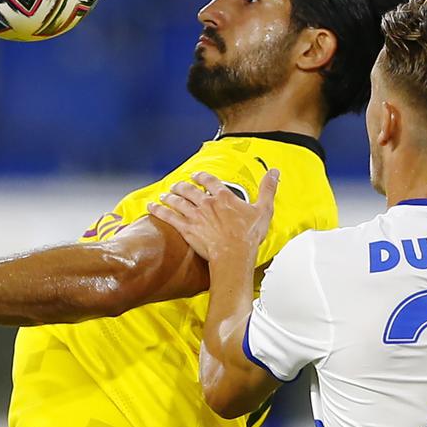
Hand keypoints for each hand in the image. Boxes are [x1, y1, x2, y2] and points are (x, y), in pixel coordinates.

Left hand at [148, 170, 278, 262]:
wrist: (234, 254)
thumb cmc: (248, 235)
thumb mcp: (264, 209)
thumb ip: (268, 189)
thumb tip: (275, 172)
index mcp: (223, 196)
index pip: (209, 180)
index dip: (201, 176)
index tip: (197, 175)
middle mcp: (206, 203)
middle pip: (189, 189)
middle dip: (182, 185)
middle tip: (177, 184)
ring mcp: (194, 215)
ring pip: (177, 200)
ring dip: (169, 196)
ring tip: (164, 194)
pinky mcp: (186, 228)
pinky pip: (168, 216)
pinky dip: (158, 210)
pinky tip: (151, 207)